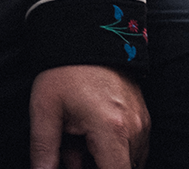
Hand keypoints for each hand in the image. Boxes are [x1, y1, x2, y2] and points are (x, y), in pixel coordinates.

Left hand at [29, 64, 148, 168]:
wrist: (88, 33)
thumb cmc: (65, 70)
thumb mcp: (45, 110)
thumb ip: (44, 151)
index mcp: (111, 130)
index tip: (79, 164)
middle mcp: (134, 130)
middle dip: (93, 165)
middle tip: (72, 148)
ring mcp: (142, 124)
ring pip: (126, 161)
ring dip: (103, 159)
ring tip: (77, 139)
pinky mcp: (143, 118)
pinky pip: (132, 148)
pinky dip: (112, 149)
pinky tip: (89, 134)